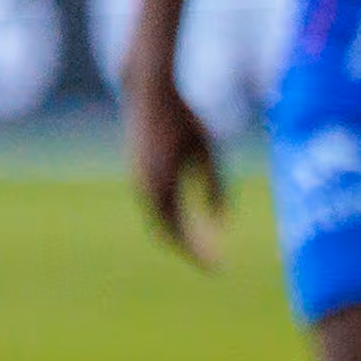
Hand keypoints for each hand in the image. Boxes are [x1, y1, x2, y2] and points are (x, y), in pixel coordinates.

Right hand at [122, 65, 223, 267]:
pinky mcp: (137, 175)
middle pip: (166, 232)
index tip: (218, 267)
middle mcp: (145, 187)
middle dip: (189, 250)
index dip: (198, 252)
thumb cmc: (183, 117)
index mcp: (163, 183)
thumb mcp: (208, 149)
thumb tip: (222, 221)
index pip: (181, 231)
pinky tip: (187, 224)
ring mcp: (138, 181)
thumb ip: (216, 184)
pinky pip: (154, 207)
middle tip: (213, 264)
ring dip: (178, 236)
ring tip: (202, 249)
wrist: (148, 93)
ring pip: (159, 220)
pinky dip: (170, 220)